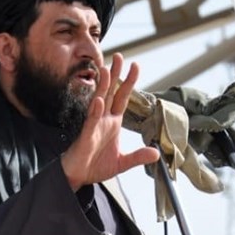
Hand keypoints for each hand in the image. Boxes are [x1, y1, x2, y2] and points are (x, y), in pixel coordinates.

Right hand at [61, 53, 158, 190]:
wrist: (78, 177)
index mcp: (113, 123)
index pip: (123, 98)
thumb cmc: (95, 166)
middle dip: (115, 74)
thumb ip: (138, 157)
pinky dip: (95, 112)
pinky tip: (98, 101)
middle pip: (110, 92)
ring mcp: (94, 126)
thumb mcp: (122, 162)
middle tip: (119, 57)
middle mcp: (103, 120)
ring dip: (103, 86)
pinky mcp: (86, 137)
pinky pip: (91, 122)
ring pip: (99, 101)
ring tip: (107, 70)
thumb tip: (156, 153)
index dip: (129, 82)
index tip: (135, 66)